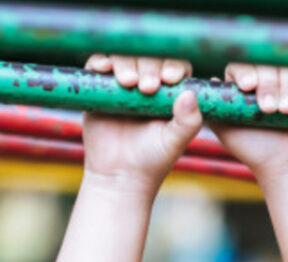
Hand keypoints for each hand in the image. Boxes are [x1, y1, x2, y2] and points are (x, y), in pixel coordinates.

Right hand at [82, 54, 202, 194]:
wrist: (119, 176)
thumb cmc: (152, 160)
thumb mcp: (174, 142)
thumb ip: (188, 121)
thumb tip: (190, 94)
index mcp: (169, 92)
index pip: (174, 66)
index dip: (173, 66)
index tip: (170, 78)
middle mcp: (146, 82)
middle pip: (148, 58)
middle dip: (149, 67)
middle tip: (147, 87)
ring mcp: (121, 84)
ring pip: (123, 58)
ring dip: (126, 64)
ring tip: (128, 83)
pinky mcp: (98, 89)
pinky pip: (97, 66)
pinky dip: (99, 62)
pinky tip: (104, 68)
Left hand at [211, 64, 287, 181]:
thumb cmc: (255, 151)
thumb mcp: (227, 130)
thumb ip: (212, 109)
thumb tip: (193, 88)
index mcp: (248, 81)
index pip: (244, 64)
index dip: (246, 72)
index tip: (247, 88)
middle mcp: (271, 75)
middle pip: (270, 63)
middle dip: (269, 84)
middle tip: (269, 109)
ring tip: (286, 110)